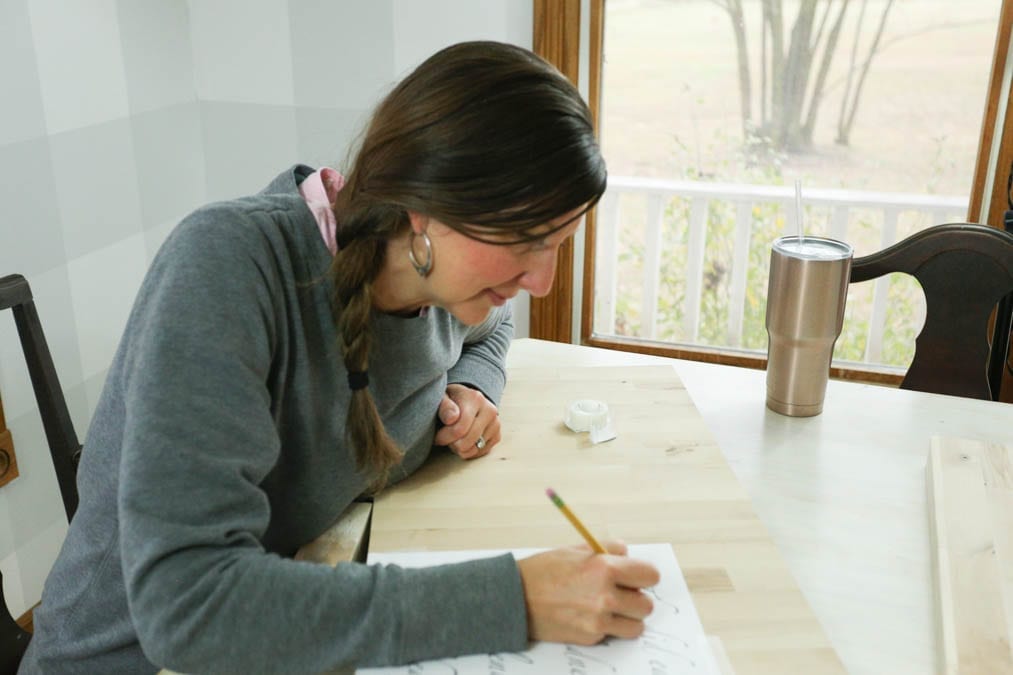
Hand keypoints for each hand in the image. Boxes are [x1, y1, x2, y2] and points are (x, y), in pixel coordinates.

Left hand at [433, 383, 500, 458]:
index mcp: (475, 399)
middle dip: (451, 444)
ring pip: (474, 449)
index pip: (459, 429)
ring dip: (460, 449)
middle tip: (444, 439)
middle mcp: (489, 410)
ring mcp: (495, 424)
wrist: (466, 400)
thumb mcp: (442, 397)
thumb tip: (452, 418)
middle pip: (468, 441)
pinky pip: (481, 452)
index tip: (437, 436)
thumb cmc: (451, 400)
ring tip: (454, 439)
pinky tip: (463, 441)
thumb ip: (444, 406)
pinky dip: (469, 451)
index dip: (444, 437)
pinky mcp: (497, 436)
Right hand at [516, 541, 659, 644]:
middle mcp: (605, 596)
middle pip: (647, 604)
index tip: (637, 577)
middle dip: (636, 598)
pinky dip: (607, 627)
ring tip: (609, 607)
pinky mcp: (590, 637)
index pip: (650, 576)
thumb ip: (607, 549)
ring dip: (627, 617)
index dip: (644, 575)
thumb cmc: (543, 571)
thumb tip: (628, 553)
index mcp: (605, 568)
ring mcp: (599, 621)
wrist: (515, 598)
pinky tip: (589, 615)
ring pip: (636, 625)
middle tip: (621, 592)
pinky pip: (613, 634)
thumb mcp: (576, 549)